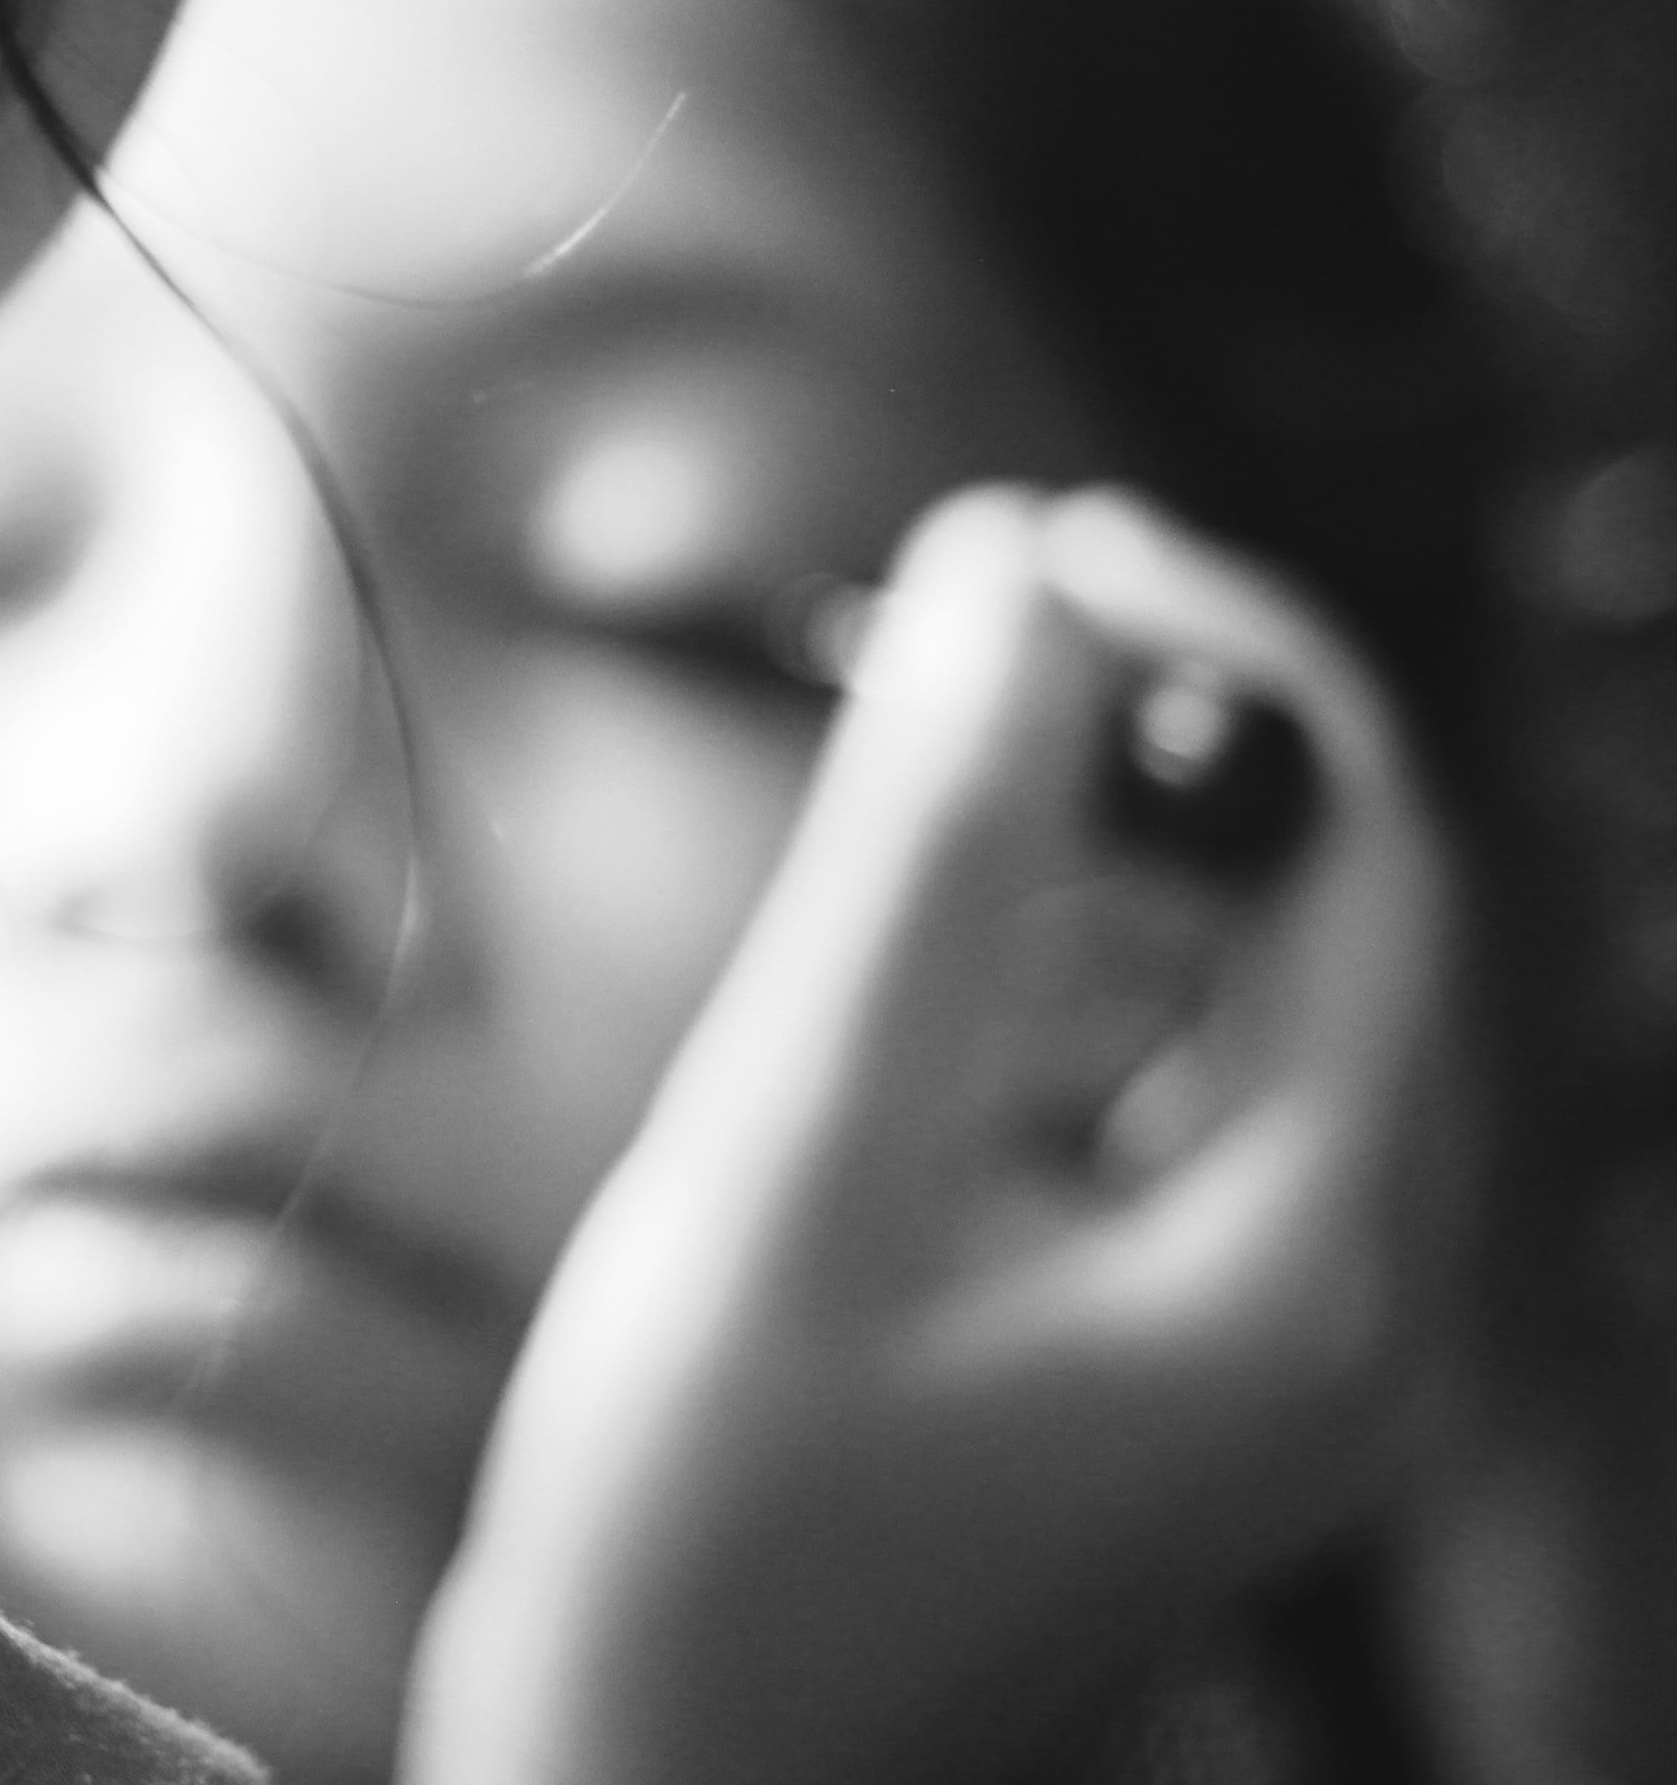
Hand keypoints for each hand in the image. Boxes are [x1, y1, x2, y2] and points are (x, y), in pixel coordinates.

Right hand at [406, 487, 1465, 1784]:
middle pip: (1335, 923)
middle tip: (957, 626)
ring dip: (1107, 862)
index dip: (1224, 655)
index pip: (1367, 853)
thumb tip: (1009, 563)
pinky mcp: (1186, 1381)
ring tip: (915, 772)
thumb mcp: (792, 1160)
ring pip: (1258, 1012)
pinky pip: (1188, 1115)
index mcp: (1316, 1258)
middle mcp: (1355, 1310)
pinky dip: (1078, 998)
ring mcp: (1282, 1362)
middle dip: (1157, 746)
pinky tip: (922, 990)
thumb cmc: (702, 1529)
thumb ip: (918, 859)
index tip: (1037, 540)